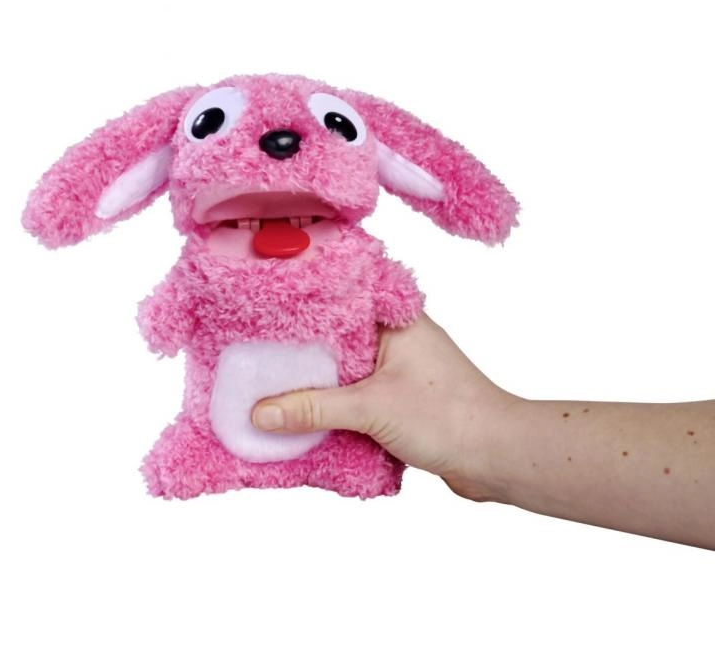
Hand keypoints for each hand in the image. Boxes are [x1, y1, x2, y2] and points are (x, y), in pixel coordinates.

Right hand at [251, 314, 511, 499]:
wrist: (498, 457)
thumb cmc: (449, 417)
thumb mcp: (370, 408)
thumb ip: (313, 408)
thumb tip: (261, 413)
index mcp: (394, 319)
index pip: (339, 299)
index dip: (301, 307)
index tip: (264, 314)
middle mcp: (397, 339)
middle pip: (336, 340)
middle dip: (302, 354)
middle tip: (258, 357)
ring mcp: (400, 371)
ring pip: (345, 372)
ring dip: (318, 386)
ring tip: (273, 389)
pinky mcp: (401, 401)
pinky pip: (357, 398)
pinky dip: (335, 408)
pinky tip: (307, 418)